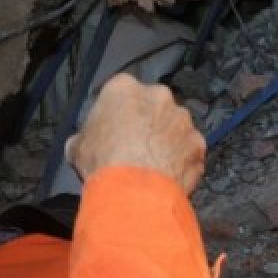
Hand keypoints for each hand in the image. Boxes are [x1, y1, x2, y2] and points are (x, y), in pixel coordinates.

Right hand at [66, 74, 206, 192]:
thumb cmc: (102, 161)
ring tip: (158, 164)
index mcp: (124, 87)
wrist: (135, 190)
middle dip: (149, 122)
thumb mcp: (78, 147)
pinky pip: (189, 150)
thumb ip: (85, 138)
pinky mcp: (199, 143)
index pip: (121, 94)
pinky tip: (172, 176)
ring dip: (169, 140)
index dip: (118, 113)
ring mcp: (183, 119)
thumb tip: (81, 145)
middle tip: (139, 146)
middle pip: (154, 106)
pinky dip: (183, 160)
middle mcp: (159, 95)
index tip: (116, 130)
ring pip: (176, 127)